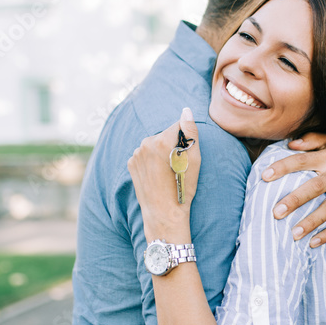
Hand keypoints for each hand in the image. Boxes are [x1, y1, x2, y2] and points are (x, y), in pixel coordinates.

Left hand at [128, 108, 200, 239]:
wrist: (164, 213)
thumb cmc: (183, 188)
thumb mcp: (194, 160)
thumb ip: (191, 131)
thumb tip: (186, 110)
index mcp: (161, 140)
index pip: (178, 126)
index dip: (186, 140)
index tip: (186, 157)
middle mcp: (145, 143)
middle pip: (165, 135)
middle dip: (172, 145)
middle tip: (178, 167)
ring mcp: (135, 154)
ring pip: (154, 144)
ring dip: (161, 152)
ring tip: (167, 172)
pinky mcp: (130, 163)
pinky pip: (144, 155)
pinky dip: (151, 161)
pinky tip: (157, 175)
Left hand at [263, 133, 325, 246]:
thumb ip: (313, 140)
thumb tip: (290, 144)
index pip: (302, 160)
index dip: (282, 167)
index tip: (264, 176)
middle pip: (314, 187)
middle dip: (294, 200)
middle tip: (276, 212)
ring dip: (311, 222)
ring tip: (294, 234)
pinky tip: (313, 243)